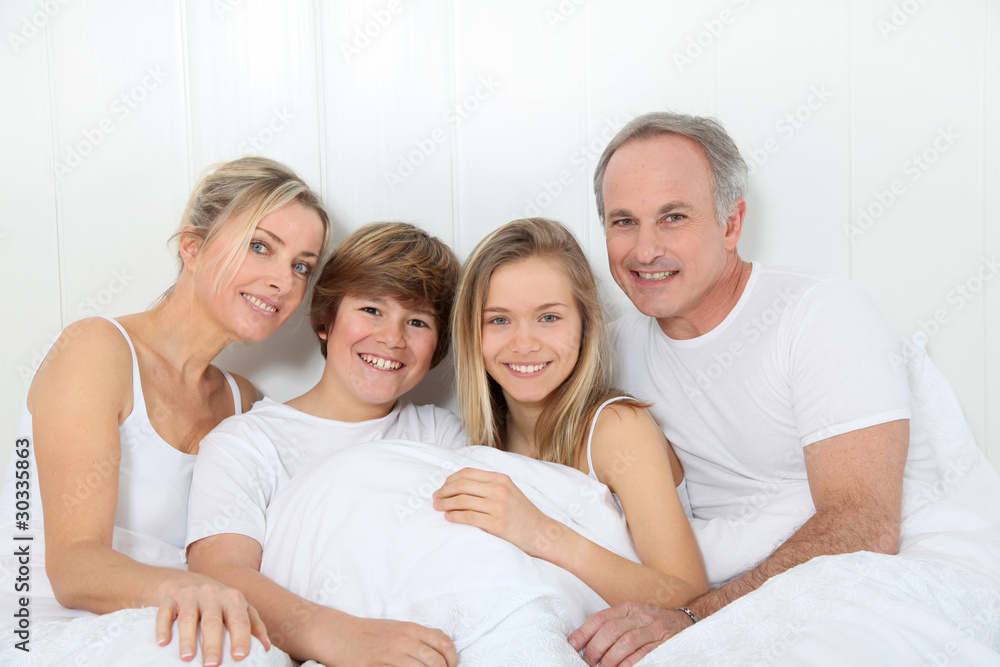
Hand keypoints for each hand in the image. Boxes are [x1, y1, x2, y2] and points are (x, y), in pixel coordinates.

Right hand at [154, 574, 268, 665]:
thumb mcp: (239, 608)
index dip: (240, 637)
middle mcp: (212, 594)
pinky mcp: (170, 598)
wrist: (187, 582)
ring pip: (188, 617)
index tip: (240, 656)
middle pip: (213, 620)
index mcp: (233, 599)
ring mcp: (190, 595)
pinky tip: (163, 643)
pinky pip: (165, 612)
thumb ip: (254, 626)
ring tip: (188, 658)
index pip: (239, 619)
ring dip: (188, 638)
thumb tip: (266, 648)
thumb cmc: (218, 602)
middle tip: (213, 664)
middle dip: (213, 643)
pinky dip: (163, 628)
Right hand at [325, 615, 457, 666]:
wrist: (337, 634)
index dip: (452, 658)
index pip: (443, 643)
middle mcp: (403, 641)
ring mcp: (390, 656)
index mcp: (410, 629)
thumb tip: (439, 651)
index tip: (450, 666)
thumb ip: (416, 638)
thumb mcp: (396, 628)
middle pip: (435, 663)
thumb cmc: (367, 633)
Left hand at [433, 467, 557, 557]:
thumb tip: (459, 485)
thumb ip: (488, 485)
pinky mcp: (497, 524)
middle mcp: (499, 490)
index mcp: (501, 479)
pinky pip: (468, 517)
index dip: (450, 480)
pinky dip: (454, 517)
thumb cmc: (522, 513)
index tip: (441, 488)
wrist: (541, 533)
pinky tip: (448, 518)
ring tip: (438, 508)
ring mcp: (498, 507)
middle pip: (461, 485)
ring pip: (462, 501)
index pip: (467, 473)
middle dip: (444, 492)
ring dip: (445, 504)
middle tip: (435, 499)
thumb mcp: (509, 491)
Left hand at [568, 601, 690, 666]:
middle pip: (611, 630)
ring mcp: (654, 628)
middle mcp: (640, 615)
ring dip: (611, 658)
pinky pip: (644, 653)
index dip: (584, 632)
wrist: (687, 622)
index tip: (572, 646)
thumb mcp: (633, 619)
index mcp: (628, 608)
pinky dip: (630, 663)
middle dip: (596, 648)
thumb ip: (613, 627)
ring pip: (626, 642)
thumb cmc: (653, 624)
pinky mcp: (665, 643)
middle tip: (588, 663)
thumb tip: (585, 644)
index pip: (600, 618)